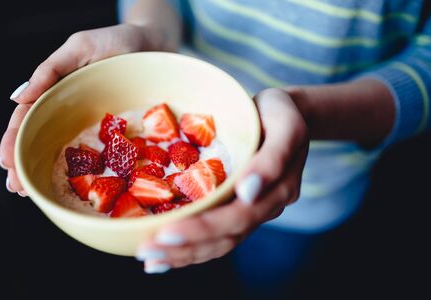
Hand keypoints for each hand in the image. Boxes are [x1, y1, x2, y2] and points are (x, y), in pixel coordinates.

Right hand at [0, 24, 161, 194]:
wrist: (154, 45)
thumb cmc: (117, 42)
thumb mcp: (80, 48)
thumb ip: (50, 70)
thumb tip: (17, 98)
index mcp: (57, 91)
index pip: (28, 118)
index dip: (15, 141)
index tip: (7, 163)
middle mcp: (70, 109)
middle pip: (41, 137)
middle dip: (25, 163)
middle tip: (17, 188)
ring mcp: (91, 121)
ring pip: (64, 148)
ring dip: (46, 169)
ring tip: (31, 192)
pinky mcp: (115, 128)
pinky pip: (98, 150)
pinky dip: (84, 169)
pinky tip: (73, 184)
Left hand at [136, 88, 309, 273]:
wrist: (287, 115)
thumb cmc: (281, 114)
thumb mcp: (285, 126)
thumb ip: (271, 159)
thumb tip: (246, 193)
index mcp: (277, 190)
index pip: (237, 217)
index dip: (202, 229)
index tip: (167, 233)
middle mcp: (264, 207)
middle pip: (225, 237)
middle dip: (184, 248)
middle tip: (146, 252)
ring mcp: (252, 210)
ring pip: (220, 243)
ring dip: (184, 254)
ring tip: (151, 261)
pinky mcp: (239, 207)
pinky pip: (218, 234)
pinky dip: (192, 247)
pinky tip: (168, 254)